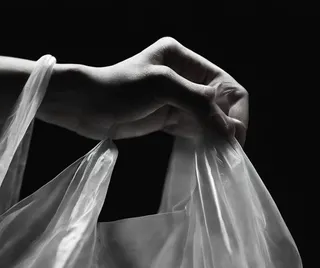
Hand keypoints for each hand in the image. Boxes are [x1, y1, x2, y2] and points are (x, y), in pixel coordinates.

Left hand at [38, 37, 248, 145]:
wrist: (84, 106)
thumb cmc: (118, 88)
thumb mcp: (162, 86)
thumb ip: (197, 101)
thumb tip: (227, 124)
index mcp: (183, 58)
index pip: (224, 83)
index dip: (234, 109)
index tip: (235, 135)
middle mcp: (183, 76)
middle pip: (219, 102)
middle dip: (227, 125)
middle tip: (229, 150)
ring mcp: (175, 100)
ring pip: (207, 118)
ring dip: (216, 135)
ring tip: (221, 156)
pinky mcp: (165, 119)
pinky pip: (192, 130)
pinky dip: (202, 140)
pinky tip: (208, 153)